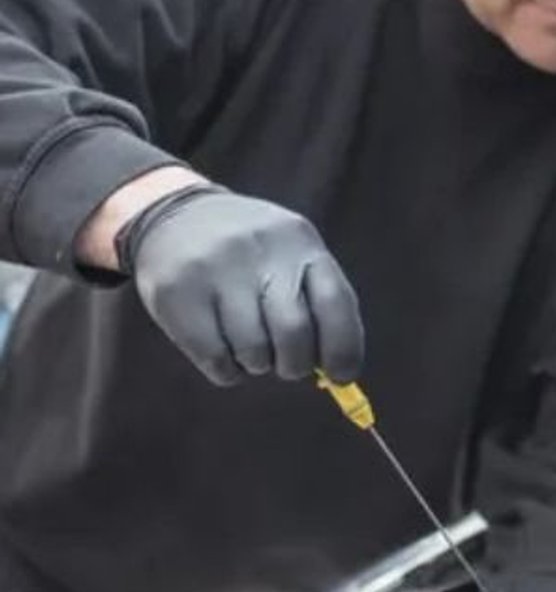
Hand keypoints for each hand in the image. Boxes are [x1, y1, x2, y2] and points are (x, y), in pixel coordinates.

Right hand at [117, 185, 364, 385]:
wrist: (175, 216)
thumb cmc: (251, 252)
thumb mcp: (290, 255)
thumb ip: (318, 304)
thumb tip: (338, 371)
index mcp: (300, 241)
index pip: (335, 302)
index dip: (344, 349)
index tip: (341, 376)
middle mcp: (260, 251)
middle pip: (293, 332)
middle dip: (296, 364)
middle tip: (288, 366)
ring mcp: (215, 270)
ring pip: (253, 351)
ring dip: (258, 365)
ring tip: (250, 348)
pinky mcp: (176, 293)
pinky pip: (215, 359)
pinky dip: (227, 371)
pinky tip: (224, 352)